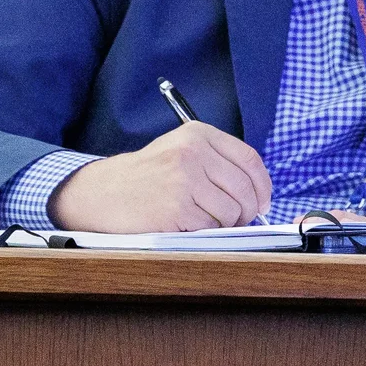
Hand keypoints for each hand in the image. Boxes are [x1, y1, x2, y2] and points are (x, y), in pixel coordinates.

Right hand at [47, 122, 273, 232]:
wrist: (103, 192)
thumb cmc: (146, 176)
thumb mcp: (181, 151)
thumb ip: (218, 162)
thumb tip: (258, 193)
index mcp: (198, 134)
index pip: (250, 160)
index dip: (262, 186)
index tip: (262, 202)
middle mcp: (193, 152)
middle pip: (245, 189)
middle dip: (247, 212)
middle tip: (237, 220)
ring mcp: (185, 179)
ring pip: (232, 212)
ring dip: (223, 224)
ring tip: (201, 219)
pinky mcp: (177, 207)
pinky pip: (211, 228)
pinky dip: (204, 232)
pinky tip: (186, 224)